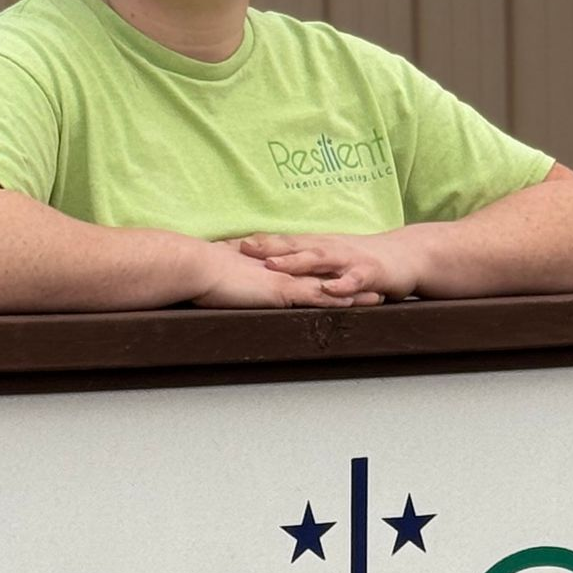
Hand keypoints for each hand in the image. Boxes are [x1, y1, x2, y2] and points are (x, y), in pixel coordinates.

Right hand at [187, 239, 383, 310]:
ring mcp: (283, 279)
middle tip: (374, 282)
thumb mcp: (220, 273)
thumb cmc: (200, 271)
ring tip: (378, 297)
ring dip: (353, 292)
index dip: (325, 271)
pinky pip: (314, 296)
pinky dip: (335, 301)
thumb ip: (230, 274)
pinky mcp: (279, 291)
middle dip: (349, 279)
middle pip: (323, 275)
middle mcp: (281, 270)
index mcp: (270, 267)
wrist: (194, 266)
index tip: (344, 273)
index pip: (304, 268)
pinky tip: (354, 306)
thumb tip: (226, 279)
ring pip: (327, 286)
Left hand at [231, 229, 427, 299]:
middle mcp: (330, 248)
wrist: (407, 256)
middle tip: (241, 250)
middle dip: (268, 248)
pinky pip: (353, 279)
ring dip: (296, 261)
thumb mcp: (330, 259)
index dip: (257, 243)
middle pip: (294, 246)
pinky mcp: (370, 273)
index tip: (227, 244)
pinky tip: (329, 289)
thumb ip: (303, 263)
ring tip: (275, 265)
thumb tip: (269, 269)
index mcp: (318, 246)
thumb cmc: (364, 260)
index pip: (282, 242)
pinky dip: (341, 284)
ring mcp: (350, 259)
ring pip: (319, 259)